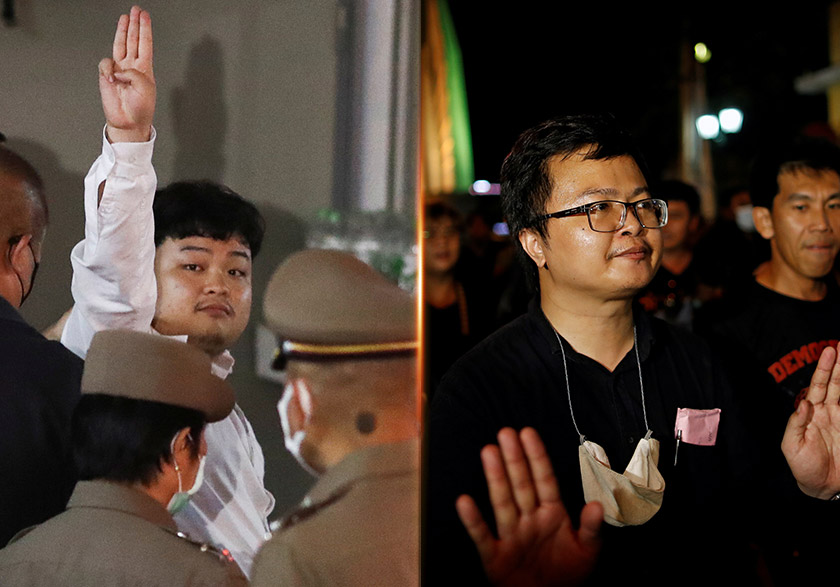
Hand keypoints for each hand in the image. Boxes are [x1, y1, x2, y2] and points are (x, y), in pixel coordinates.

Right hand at [99, 6, 154, 142]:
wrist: (128, 122)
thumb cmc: (140, 109)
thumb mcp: (145, 89)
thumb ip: (135, 74)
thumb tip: (120, 69)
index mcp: (145, 68)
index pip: (145, 44)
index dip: (145, 29)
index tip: (145, 15)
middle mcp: (132, 66)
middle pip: (133, 39)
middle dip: (134, 24)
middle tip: (136, 10)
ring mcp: (119, 69)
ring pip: (120, 44)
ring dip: (123, 31)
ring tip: (125, 18)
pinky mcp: (107, 75)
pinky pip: (106, 64)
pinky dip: (108, 69)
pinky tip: (112, 77)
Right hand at [456, 427, 602, 586]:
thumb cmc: (566, 574)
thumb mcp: (586, 551)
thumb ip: (591, 528)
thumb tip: (598, 506)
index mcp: (551, 514)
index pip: (544, 480)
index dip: (537, 457)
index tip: (528, 433)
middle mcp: (529, 520)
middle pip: (521, 484)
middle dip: (514, 459)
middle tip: (505, 432)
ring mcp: (511, 536)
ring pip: (503, 502)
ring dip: (496, 478)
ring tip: (489, 452)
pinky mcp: (495, 556)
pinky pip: (482, 535)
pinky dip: (473, 520)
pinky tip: (464, 501)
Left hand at [782, 343, 839, 499]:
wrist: (822, 487)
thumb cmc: (802, 467)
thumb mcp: (791, 445)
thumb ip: (796, 423)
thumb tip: (804, 403)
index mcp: (811, 412)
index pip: (818, 385)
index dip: (824, 369)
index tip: (830, 351)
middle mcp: (828, 412)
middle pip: (835, 383)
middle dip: (839, 364)